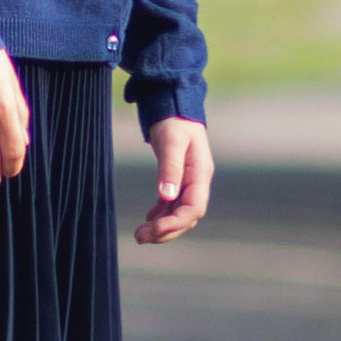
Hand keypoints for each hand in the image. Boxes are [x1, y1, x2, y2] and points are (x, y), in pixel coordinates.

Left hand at [135, 116, 212, 245]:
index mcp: (200, 174)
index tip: (154, 229)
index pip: (194, 209)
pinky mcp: (178, 178)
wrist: (173, 103)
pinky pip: (172, 203)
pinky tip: (148, 218)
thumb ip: (170, 168)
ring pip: (179, 213)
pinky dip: (161, 214)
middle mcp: (197, 181)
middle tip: (140, 237)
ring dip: (162, 226)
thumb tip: (166, 197)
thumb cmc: (174, 120)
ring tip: (140, 234)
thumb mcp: (172, 142)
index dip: (175, 223)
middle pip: (187, 217)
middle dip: (166, 231)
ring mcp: (189, 181)